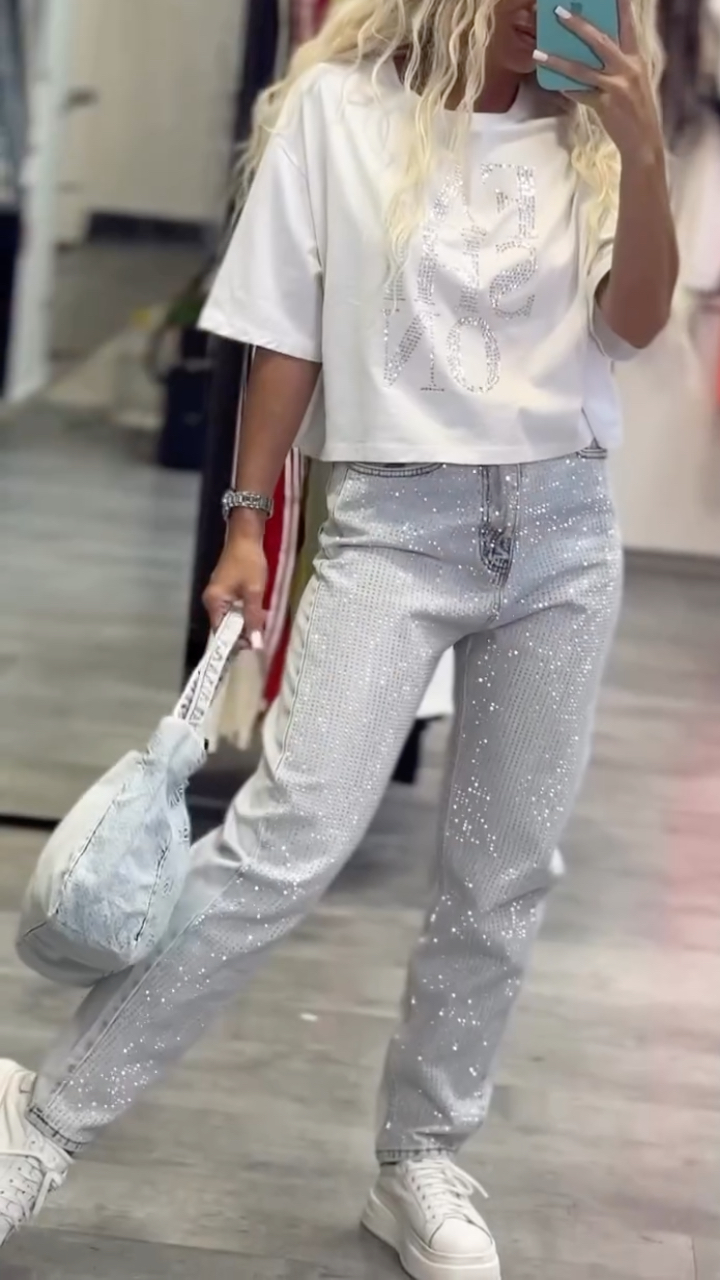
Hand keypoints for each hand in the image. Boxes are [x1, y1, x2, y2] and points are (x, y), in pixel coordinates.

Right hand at [202, 533, 267, 645]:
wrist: (246, 536)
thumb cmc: (249, 562)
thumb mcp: (254, 592)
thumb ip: (253, 618)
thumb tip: (255, 644)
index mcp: (213, 602)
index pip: (220, 632)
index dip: (235, 642)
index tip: (251, 648)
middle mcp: (211, 600)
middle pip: (225, 625)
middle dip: (243, 632)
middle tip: (261, 635)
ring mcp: (218, 594)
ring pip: (231, 617)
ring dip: (246, 622)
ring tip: (262, 624)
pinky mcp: (225, 589)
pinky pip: (233, 607)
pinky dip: (245, 612)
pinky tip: (258, 613)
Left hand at [534, 0, 663, 162]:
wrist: (643, 142)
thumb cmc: (635, 109)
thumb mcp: (632, 80)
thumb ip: (616, 63)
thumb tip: (590, 50)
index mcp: (635, 58)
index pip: (627, 25)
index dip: (620, 6)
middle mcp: (628, 68)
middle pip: (600, 40)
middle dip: (578, 24)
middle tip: (559, 11)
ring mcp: (617, 87)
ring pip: (583, 69)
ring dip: (558, 61)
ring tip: (539, 53)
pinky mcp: (606, 106)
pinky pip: (581, 94)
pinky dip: (568, 89)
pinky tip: (555, 84)